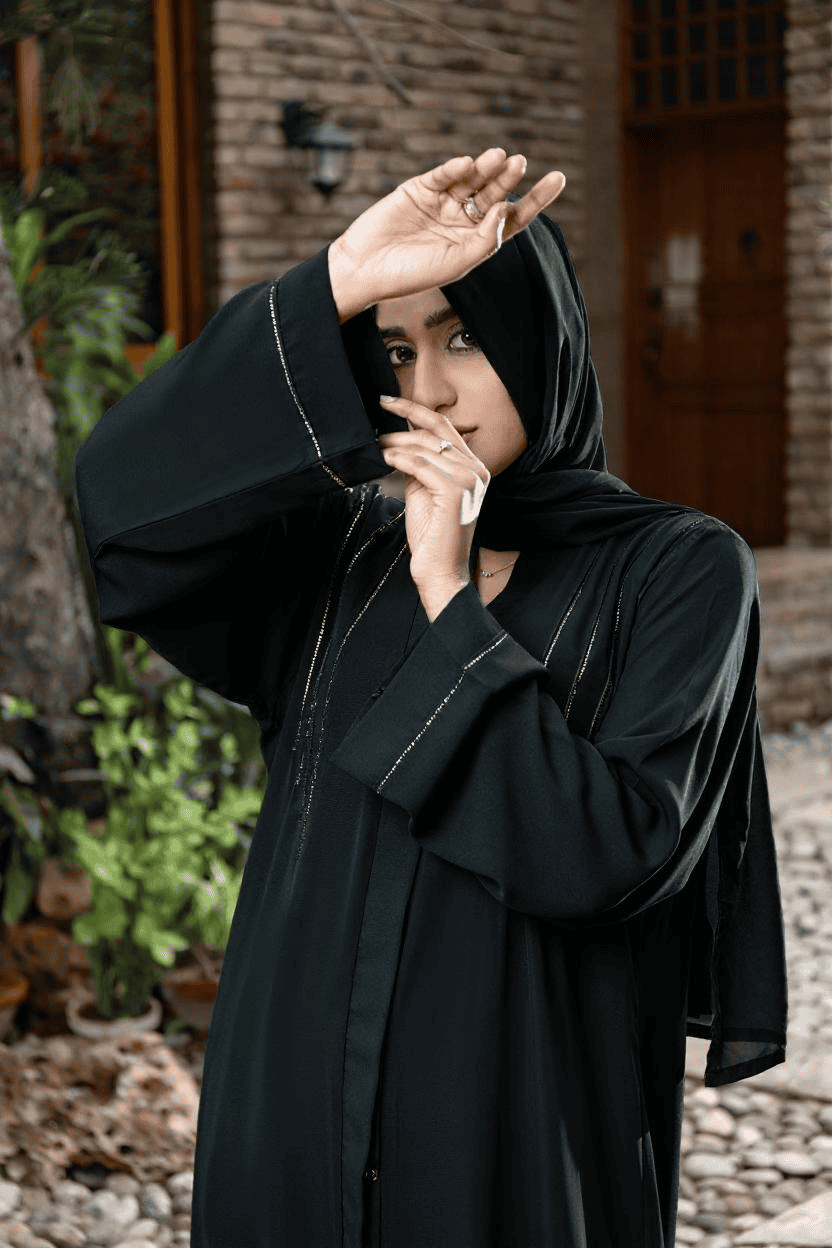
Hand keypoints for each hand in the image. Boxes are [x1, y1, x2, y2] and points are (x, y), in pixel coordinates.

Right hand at [329, 148, 565, 321]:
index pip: (512, 217)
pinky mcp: (419, 188)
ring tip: (501, 158)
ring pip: (471, 180)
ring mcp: (441, 202)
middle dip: (508, 178)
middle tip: (520, 163)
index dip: (535, 198)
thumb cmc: (411, 274)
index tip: (557, 178)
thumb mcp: (455, 263)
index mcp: (476, 240)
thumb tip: (506, 211)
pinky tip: (466, 164)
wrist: (366, 268)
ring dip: (487, 168)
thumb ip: (484, 240)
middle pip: (494, 193)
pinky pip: (442, 175)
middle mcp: (462, 219)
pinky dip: (454, 168)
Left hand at [378, 395, 488, 621]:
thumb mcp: (425, 491)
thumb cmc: (432, 535)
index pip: (444, 428)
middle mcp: (477, 470)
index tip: (388, 401)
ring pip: (423, 449)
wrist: (441, 571)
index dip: (415, 410)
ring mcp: (469, 480)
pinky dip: (398, 460)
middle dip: (401, 425)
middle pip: (434, 433)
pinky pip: (419, 465)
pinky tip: (384, 460)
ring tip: (374, 448)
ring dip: (393, 446)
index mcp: (474, 468)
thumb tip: (397, 443)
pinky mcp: (454, 491)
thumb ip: (420, 466)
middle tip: (375, 424)